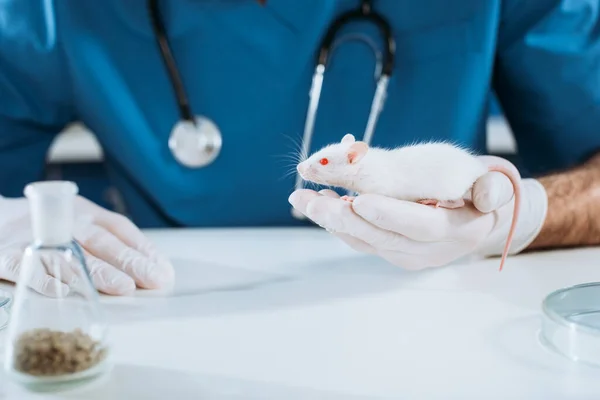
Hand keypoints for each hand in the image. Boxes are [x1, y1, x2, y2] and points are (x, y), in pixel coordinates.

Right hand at [0, 195, 173, 296]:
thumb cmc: (49, 224)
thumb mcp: (81, 221)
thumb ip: (112, 240)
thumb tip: (152, 266)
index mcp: (85, 212)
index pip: (120, 228)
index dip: (143, 248)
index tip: (163, 270)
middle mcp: (64, 222)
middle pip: (101, 241)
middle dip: (130, 261)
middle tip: (153, 280)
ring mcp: (37, 237)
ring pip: (71, 255)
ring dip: (98, 273)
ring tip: (124, 287)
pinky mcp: (8, 255)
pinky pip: (28, 267)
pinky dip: (47, 279)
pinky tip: (67, 292)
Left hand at [289, 156, 547, 269]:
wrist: (473, 219)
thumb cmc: (478, 194)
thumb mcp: (493, 186)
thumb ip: (491, 189)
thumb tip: (488, 195)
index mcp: (454, 232)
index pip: (418, 227)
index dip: (389, 215)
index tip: (359, 201)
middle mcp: (425, 251)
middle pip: (380, 237)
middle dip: (343, 218)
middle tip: (312, 199)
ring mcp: (404, 254)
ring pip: (362, 238)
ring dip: (330, 219)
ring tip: (302, 198)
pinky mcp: (388, 249)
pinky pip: (358, 238)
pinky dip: (334, 221)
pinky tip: (314, 201)